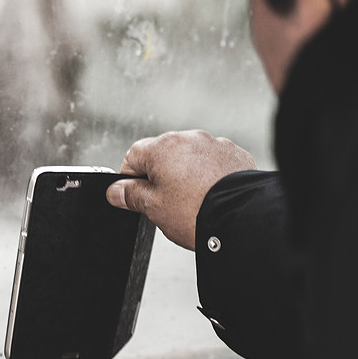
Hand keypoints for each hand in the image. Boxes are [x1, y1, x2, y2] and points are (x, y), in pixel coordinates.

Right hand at [105, 130, 256, 249]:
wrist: (242, 220)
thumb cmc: (198, 212)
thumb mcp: (154, 208)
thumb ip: (130, 195)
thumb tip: (115, 191)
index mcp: (163, 147)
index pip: (132, 157)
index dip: (130, 180)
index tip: (135, 196)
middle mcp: (189, 139)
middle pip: (162, 156)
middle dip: (161, 177)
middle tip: (167, 204)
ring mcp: (214, 145)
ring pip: (189, 159)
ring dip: (186, 175)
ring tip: (193, 202)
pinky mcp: (234, 155)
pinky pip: (213, 163)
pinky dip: (209, 176)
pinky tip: (210, 196)